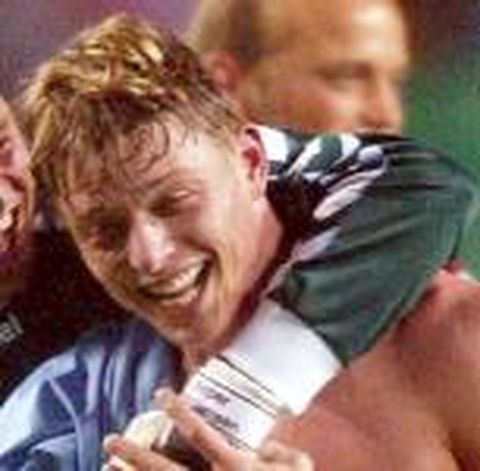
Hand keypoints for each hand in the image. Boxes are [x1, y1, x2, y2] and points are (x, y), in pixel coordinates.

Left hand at [103, 389, 312, 469]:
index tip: (160, 393)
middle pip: (165, 469)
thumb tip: (260, 442)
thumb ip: (278, 449)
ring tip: (107, 465)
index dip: (179, 409)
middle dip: (134, 453)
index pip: (199, 432)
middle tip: (111, 439)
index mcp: (235, 467)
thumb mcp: (298, 466)